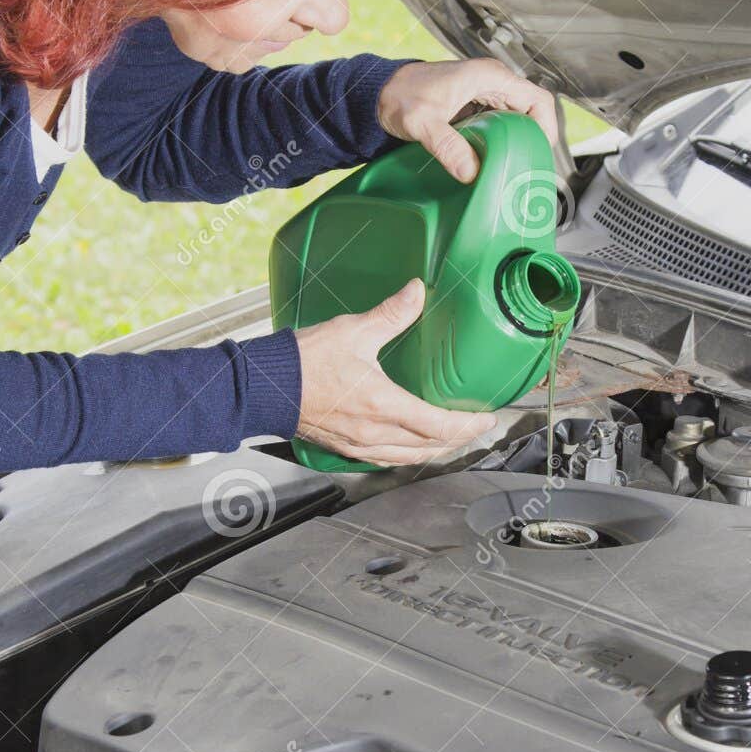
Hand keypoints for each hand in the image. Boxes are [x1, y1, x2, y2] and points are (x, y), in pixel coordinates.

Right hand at [296, 278, 495, 465]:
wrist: (263, 386)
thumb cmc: (302, 363)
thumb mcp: (353, 331)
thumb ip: (390, 314)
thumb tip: (416, 293)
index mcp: (382, 407)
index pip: (439, 426)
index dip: (468, 425)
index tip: (486, 419)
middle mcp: (374, 433)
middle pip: (430, 447)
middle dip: (459, 439)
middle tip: (476, 427)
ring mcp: (359, 446)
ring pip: (409, 458)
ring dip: (435, 450)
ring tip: (450, 438)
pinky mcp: (345, 448)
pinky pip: (387, 459)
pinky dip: (407, 454)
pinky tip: (410, 444)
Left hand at [377, 59, 558, 183]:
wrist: (381, 92)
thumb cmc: (400, 95)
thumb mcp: (422, 122)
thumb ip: (446, 145)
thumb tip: (470, 171)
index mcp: (489, 77)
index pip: (538, 100)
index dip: (546, 128)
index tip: (538, 154)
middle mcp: (493, 83)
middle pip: (533, 112)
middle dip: (534, 141)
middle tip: (527, 168)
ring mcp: (486, 95)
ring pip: (519, 120)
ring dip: (519, 143)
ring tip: (514, 168)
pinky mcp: (477, 107)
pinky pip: (502, 125)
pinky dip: (504, 143)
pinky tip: (496, 161)